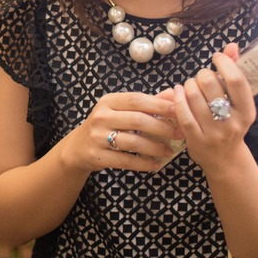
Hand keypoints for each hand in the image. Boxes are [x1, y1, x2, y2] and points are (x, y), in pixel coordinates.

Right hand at [65, 91, 182, 173]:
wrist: (78, 147)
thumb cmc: (106, 125)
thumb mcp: (121, 110)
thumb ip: (147, 102)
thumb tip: (174, 94)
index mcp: (108, 101)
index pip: (137, 99)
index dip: (159, 104)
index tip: (178, 110)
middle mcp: (101, 117)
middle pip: (137, 120)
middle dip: (162, 127)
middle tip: (179, 133)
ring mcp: (97, 137)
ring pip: (133, 142)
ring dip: (155, 147)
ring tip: (170, 151)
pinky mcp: (98, 156)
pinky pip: (126, 160)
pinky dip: (143, 163)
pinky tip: (156, 164)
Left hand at [172, 43, 254, 174]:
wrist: (225, 159)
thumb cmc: (230, 123)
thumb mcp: (237, 102)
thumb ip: (234, 72)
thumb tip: (232, 46)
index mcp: (247, 111)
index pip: (237, 81)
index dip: (224, 63)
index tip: (216, 58)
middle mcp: (233, 122)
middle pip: (211, 85)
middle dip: (202, 74)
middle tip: (201, 78)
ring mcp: (214, 132)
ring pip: (194, 96)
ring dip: (188, 85)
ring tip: (189, 86)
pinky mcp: (196, 140)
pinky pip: (183, 113)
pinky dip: (177, 98)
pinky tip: (177, 92)